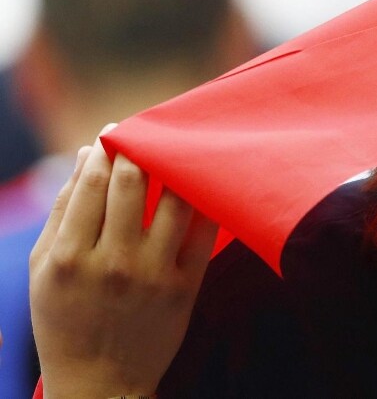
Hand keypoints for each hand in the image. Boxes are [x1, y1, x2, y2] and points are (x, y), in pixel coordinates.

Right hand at [30, 129, 217, 398]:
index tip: (114, 133)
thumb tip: (85, 156)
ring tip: (176, 152)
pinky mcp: (186, 287)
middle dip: (139, 148)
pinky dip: (204, 200)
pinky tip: (202, 182)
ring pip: (174, 199)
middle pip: (133, 182)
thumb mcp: (42, 269)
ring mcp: (153, 274)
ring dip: (176, 166)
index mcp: (70, 256)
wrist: (101, 382)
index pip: (93, 182)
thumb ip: (61, 211)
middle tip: (145, 135)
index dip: (106, 148)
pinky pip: (204, 231)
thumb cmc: (65, 319)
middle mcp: (113, 262)